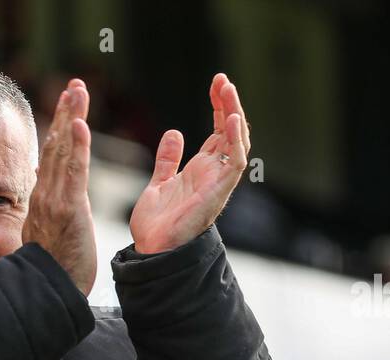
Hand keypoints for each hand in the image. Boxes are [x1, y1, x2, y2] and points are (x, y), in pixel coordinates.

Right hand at [22, 78, 96, 295]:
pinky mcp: (69, 211)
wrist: (47, 294)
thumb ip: (41, 205)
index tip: (67, 105)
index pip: (50, 156)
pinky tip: (80, 124)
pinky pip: (73, 173)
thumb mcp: (43, 232)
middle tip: (75, 85)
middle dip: (64, 113)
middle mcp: (45, 196)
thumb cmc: (51, 271)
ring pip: (63, 152)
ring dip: (71, 119)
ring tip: (78, 91)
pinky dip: (77, 147)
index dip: (58, 128)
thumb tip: (36, 180)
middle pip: (55, 146)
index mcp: (42, 200)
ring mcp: (55, 202)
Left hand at [129, 73, 250, 253]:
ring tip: (228, 90)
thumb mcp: (160, 183)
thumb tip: (174, 132)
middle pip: (231, 131)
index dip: (219, 106)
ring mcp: (219, 181)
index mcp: (202, 169)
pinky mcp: (219, 191)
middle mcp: (214, 173)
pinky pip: (235, 162)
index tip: (216, 82)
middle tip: (222, 79)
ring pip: (237, 141)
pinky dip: (237, 140)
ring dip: (235, 114)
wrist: (153, 249)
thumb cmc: (157, 224)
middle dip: (229, 104)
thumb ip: (168, 160)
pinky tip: (231, 119)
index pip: (218, 130)